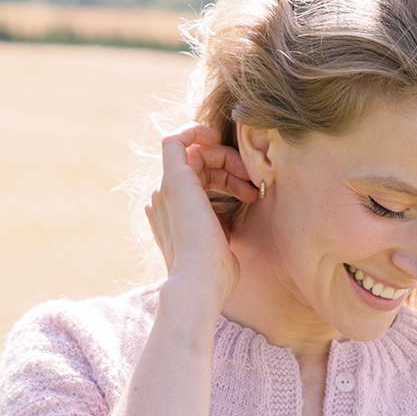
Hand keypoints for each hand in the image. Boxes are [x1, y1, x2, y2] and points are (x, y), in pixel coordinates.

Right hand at [145, 124, 259, 296]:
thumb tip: (228, 222)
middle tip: (253, 187)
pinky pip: (175, 141)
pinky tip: (216, 136)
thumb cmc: (214, 277)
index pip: (197, 184)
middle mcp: (163, 202)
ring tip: (249, 181)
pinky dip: (195, 132)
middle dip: (229, 168)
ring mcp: (165, 191)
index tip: (248, 191)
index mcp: (171, 218)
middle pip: (197, 167)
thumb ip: (220, 228)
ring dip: (226, 159)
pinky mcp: (173, 180)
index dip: (225, 180)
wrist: (200, 283)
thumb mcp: (220, 246)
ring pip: (194, 154)